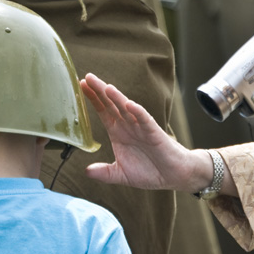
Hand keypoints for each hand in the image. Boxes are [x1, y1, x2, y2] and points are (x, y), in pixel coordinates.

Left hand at [80, 73, 211, 192]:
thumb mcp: (121, 175)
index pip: (103, 112)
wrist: (173, 176)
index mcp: (118, 132)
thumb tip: (86, 172)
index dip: (93, 99)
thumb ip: (104, 173)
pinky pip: (145, 120)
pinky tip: (129, 104)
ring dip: (117, 98)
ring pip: (127, 109)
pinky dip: (138, 112)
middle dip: (100, 91)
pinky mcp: (154, 133)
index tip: (81, 87)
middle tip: (87, 78)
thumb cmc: (149, 171)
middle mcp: (128, 126)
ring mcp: (140, 127)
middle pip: (112, 105)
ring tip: (105, 87)